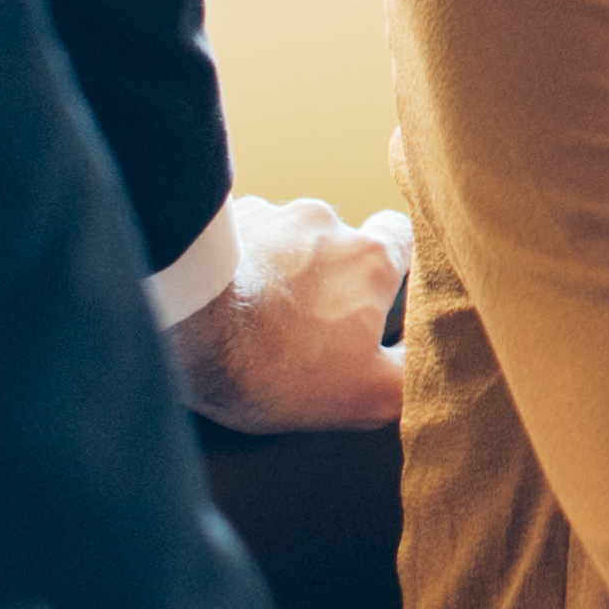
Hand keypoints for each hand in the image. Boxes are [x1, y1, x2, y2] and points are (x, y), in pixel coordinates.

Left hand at [158, 196, 411, 432]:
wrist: (184, 323)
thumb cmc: (276, 362)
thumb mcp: (367, 394)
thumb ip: (412, 373)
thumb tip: (425, 359)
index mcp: (370, 258)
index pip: (403, 238)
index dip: (397, 265)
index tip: (382, 296)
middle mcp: (323, 222)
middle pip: (338, 242)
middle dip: (330, 274)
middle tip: (310, 321)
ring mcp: (267, 215)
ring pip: (285, 239)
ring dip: (279, 268)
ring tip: (255, 315)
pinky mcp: (219, 222)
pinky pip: (240, 239)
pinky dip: (238, 263)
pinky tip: (222, 299)